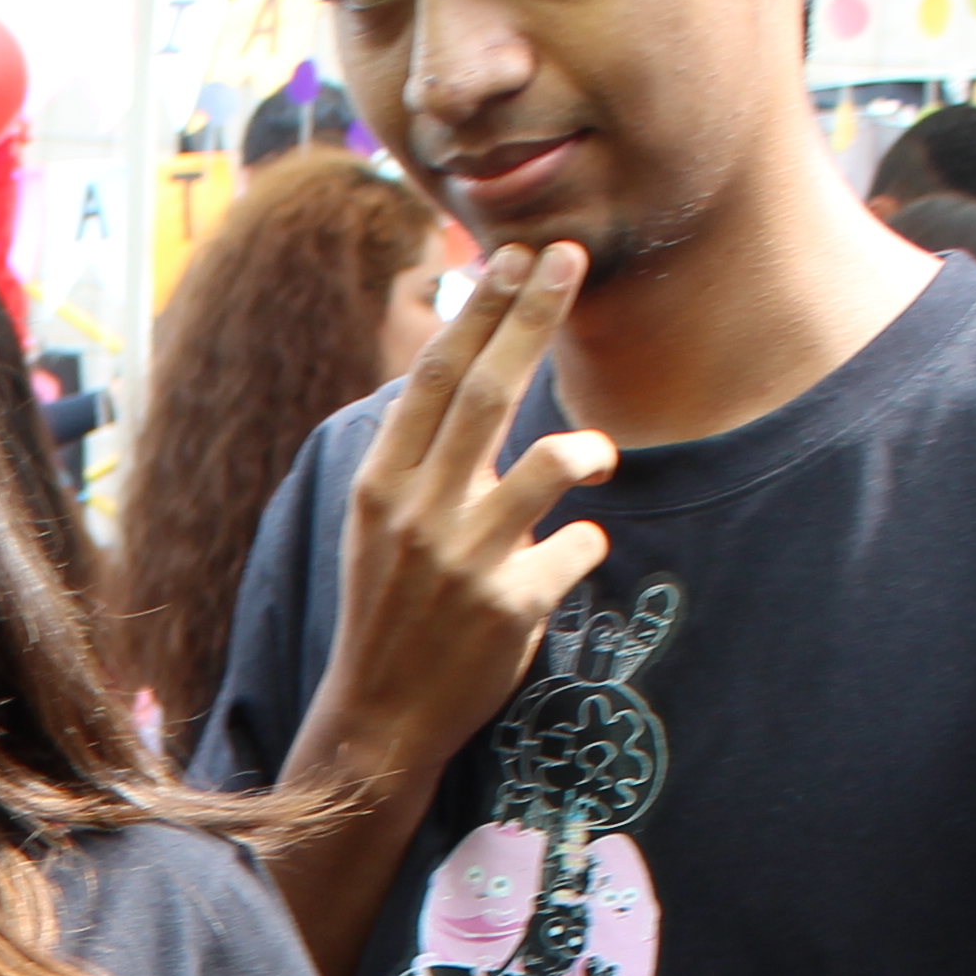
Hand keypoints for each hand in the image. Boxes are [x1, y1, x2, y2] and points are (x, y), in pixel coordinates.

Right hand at [311, 244, 617, 783]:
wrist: (379, 718)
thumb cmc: (391, 609)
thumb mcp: (380, 525)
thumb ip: (418, 456)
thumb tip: (456, 370)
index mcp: (382, 486)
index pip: (432, 379)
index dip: (477, 312)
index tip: (511, 257)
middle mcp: (420, 513)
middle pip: (487, 391)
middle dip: (531, 316)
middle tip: (570, 257)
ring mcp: (466, 560)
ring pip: (552, 463)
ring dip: (588, 446)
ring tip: (596, 451)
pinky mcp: (510, 607)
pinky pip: (580, 547)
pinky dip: (584, 547)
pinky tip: (565, 564)